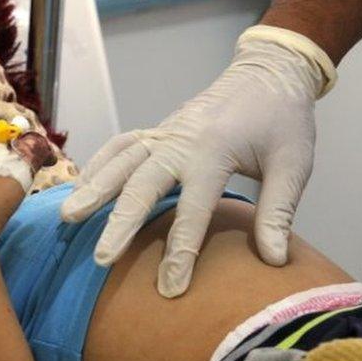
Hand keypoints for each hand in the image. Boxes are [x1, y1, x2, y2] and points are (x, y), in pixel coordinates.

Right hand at [60, 25, 336, 296]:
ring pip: (121, 161)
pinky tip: (80, 187)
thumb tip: (274, 261)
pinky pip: (121, 145)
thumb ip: (278, 211)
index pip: (193, 208)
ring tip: (68, 218)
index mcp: (215, 149)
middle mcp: (181, 138)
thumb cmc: (284, 120)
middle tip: (101, 258)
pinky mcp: (159, 129)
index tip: (170, 289)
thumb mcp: (293, 164)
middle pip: (142, 184)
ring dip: (93, 188)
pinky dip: (98, 164)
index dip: (181, 251)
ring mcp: (165, 131)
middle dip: (120, 223)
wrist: (270, 71)